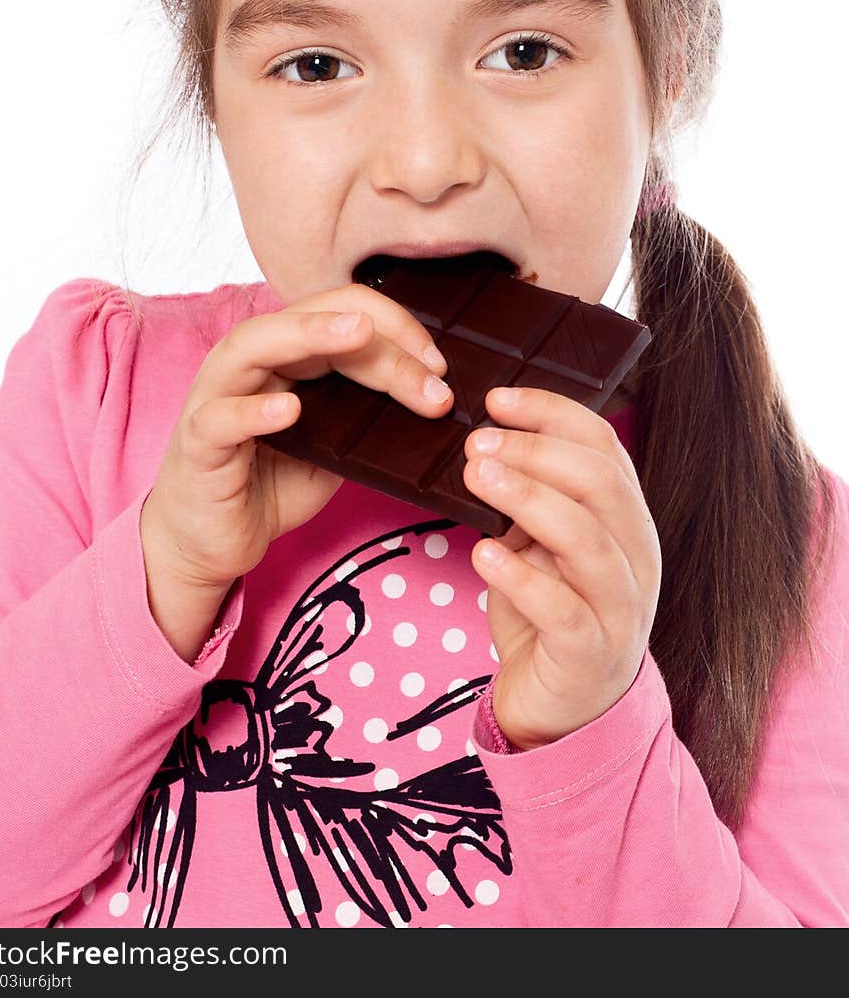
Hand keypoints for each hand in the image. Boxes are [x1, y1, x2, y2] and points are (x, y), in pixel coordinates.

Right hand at [140, 286, 453, 595]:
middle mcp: (249, 363)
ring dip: (309, 334)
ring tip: (358, 335)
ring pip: (255, 345)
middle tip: (432, 374)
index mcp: (285, 356)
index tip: (439, 367)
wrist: (209, 542)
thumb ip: (365, 413)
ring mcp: (217, 396)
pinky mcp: (198, 442)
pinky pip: (221, 418)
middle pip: (313, 324)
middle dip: (379, 342)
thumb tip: (432, 398)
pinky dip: (254, 409)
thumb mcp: (333, 446)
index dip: (396, 328)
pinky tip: (289, 408)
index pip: (342, 313)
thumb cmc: (268, 483)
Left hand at [462, 388, 661, 749]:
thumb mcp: (540, 546)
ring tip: (476, 478)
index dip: (552, 413)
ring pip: (588, 539)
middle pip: (600, 483)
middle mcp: (636, 556)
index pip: (603, 447)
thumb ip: (530, 499)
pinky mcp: (592, 655)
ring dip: (528, 499)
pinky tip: (483, 554)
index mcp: (626, 519)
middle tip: (476, 442)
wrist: (564, 712)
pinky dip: (521, 576)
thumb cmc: (548, 615)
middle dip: (536, 452)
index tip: (496, 398)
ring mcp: (621, 607)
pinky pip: (563, 610)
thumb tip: (485, 442)